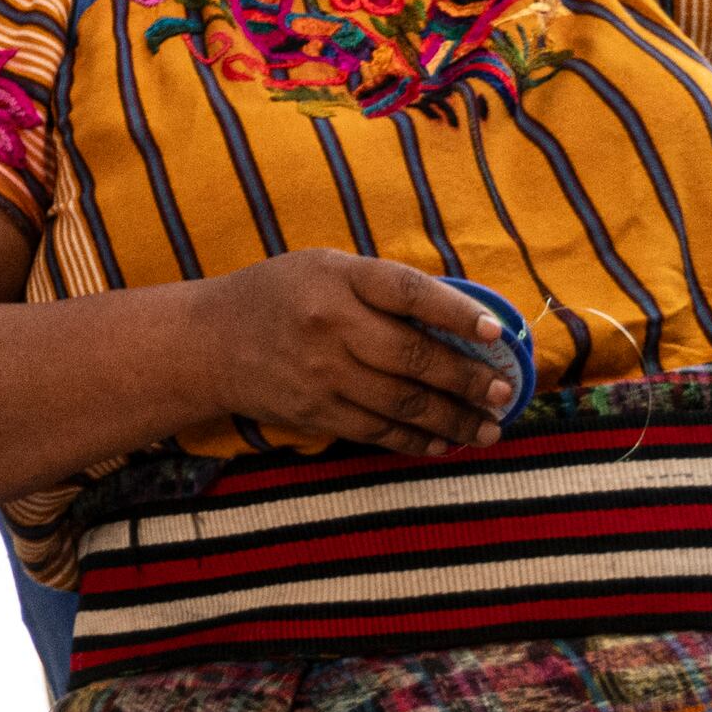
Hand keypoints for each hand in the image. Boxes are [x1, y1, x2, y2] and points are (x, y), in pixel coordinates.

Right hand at [196, 252, 515, 455]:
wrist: (208, 342)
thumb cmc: (278, 296)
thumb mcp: (323, 269)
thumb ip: (381, 288)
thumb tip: (460, 319)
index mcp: (334, 279)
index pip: (406, 292)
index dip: (455, 313)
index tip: (494, 333)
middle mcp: (328, 325)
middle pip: (412, 357)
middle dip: (466, 379)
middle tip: (503, 391)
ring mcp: (321, 374)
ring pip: (403, 404)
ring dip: (453, 420)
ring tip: (488, 427)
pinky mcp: (315, 413)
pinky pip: (378, 432)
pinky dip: (416, 440)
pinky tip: (442, 443)